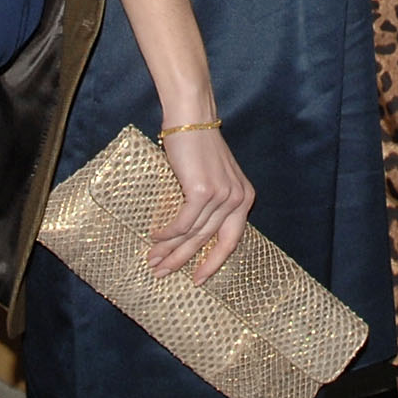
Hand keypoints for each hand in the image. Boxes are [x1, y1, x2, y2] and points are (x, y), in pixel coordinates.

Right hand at [151, 126, 254, 282]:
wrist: (190, 117)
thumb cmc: (197, 145)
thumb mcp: (213, 177)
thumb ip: (211, 204)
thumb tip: (189, 236)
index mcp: (244, 198)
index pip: (231, 240)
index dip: (213, 262)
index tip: (198, 279)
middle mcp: (238, 199)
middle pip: (208, 242)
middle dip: (183, 261)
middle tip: (163, 274)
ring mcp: (222, 196)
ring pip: (192, 234)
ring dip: (169, 250)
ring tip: (152, 260)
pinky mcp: (203, 192)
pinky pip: (182, 223)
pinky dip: (167, 233)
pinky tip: (154, 237)